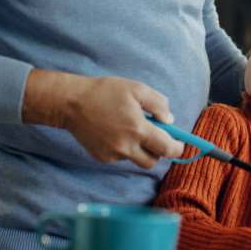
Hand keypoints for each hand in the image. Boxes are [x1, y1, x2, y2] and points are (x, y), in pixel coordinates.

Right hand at [22, 69, 183, 168]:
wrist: (71, 102)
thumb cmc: (105, 91)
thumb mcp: (137, 89)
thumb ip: (158, 104)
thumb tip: (170, 121)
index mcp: (138, 129)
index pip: (166, 149)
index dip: (177, 148)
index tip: (179, 144)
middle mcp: (126, 147)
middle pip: (152, 161)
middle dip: (159, 152)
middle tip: (156, 137)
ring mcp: (112, 154)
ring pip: (136, 159)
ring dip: (140, 149)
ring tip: (130, 129)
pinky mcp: (101, 157)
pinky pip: (120, 157)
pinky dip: (124, 148)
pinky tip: (114, 132)